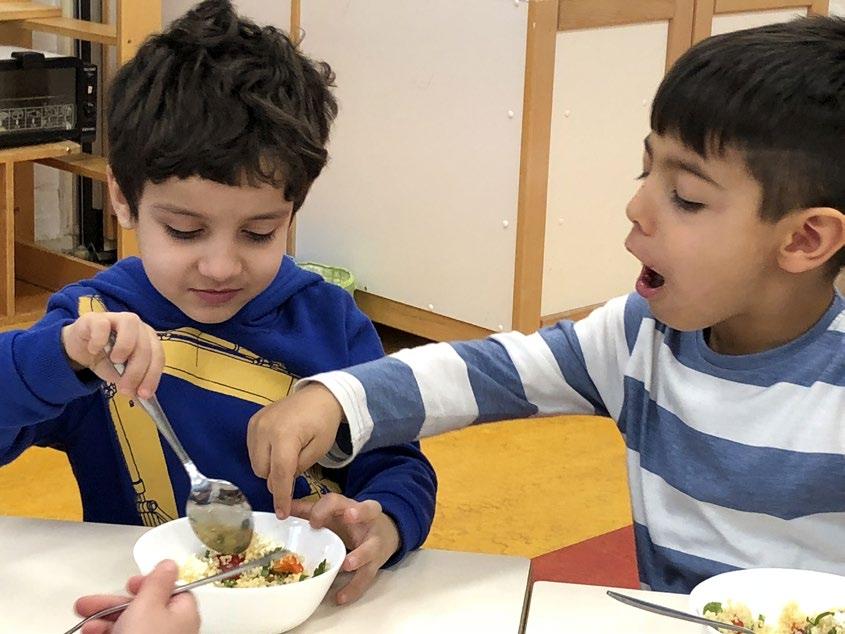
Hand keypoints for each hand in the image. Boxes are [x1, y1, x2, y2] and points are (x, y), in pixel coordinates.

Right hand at [61, 311, 163, 398]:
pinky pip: (102, 325)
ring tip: (114, 360)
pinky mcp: (96, 318)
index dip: (152, 375)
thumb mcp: (120, 374)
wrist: (80, 349)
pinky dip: (99, 339)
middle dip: (136, 371)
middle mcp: (138, 327)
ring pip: (130, 325)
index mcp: (149, 340)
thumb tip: (139, 393)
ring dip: (125, 346)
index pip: (158, 356)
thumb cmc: (106, 360)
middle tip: (124, 389)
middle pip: (145, 345)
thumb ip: (132, 381)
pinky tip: (93, 350)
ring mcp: (118, 319)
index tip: (144, 394)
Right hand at [74, 559, 199, 633]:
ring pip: (128, 627)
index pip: (172, 592)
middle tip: (86, 604)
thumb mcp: (149, 605)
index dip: (150, 585)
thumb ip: (157, 582)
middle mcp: (172, 631)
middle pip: (143, 609)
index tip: (129, 583)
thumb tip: (170, 563)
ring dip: (103, 622)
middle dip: (112, 604)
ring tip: (84, 623)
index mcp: (183, 614)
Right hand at [247, 383, 344, 516]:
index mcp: (285, 435)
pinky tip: (278, 448)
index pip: (279, 474)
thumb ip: (299, 468)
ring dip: (269, 467)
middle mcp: (265, 429)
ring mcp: (256, 424)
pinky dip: (263, 455)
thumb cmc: (323, 422)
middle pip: (263, 471)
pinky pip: (252, 450)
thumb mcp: (318, 449)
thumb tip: (281, 484)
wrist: (319, 395)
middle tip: (294, 469)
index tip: (282, 513)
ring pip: (255, 463)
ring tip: (288, 455)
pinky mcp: (252, 422)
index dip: (281, 497)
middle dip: (277, 478)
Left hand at [292, 494, 399, 604]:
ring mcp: (374, 541)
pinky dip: (353, 588)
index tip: (313, 521)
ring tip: (347, 565)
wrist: (387, 533)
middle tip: (349, 516)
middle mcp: (367, 520)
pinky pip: (366, 576)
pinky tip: (341, 597)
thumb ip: (309, 511)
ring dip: (360, 555)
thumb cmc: (353, 522)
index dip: (325, 509)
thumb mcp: (333, 514)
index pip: (338, 500)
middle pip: (368, 509)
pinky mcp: (376, 562)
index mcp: (350, 506)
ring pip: (371, 546)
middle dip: (359, 512)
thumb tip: (282, 509)